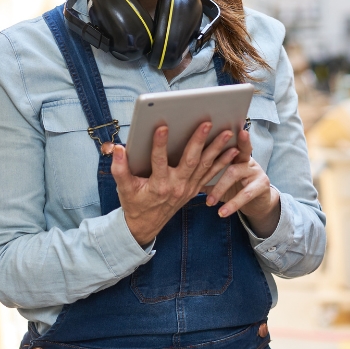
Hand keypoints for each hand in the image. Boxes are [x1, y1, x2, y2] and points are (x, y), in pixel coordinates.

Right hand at [111, 122, 239, 245]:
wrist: (146, 225)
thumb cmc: (134, 203)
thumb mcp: (123, 187)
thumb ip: (119, 168)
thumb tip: (117, 148)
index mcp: (158, 185)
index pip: (159, 161)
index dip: (159, 144)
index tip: (161, 126)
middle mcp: (176, 186)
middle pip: (190, 161)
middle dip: (199, 140)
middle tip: (207, 123)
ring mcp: (188, 188)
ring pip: (204, 165)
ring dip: (216, 148)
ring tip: (227, 132)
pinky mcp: (194, 189)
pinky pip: (210, 174)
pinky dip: (222, 162)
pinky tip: (232, 149)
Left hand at [204, 127, 280, 237]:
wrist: (257, 203)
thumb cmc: (232, 187)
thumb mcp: (218, 178)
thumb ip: (203, 171)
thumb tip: (175, 167)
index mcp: (233, 153)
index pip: (226, 140)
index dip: (221, 133)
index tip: (215, 125)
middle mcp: (245, 158)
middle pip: (235, 150)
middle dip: (226, 148)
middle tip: (217, 144)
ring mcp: (255, 171)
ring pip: (234, 173)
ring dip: (219, 188)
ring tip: (209, 201)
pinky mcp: (261, 186)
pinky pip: (245, 195)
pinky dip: (232, 204)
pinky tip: (222, 213)